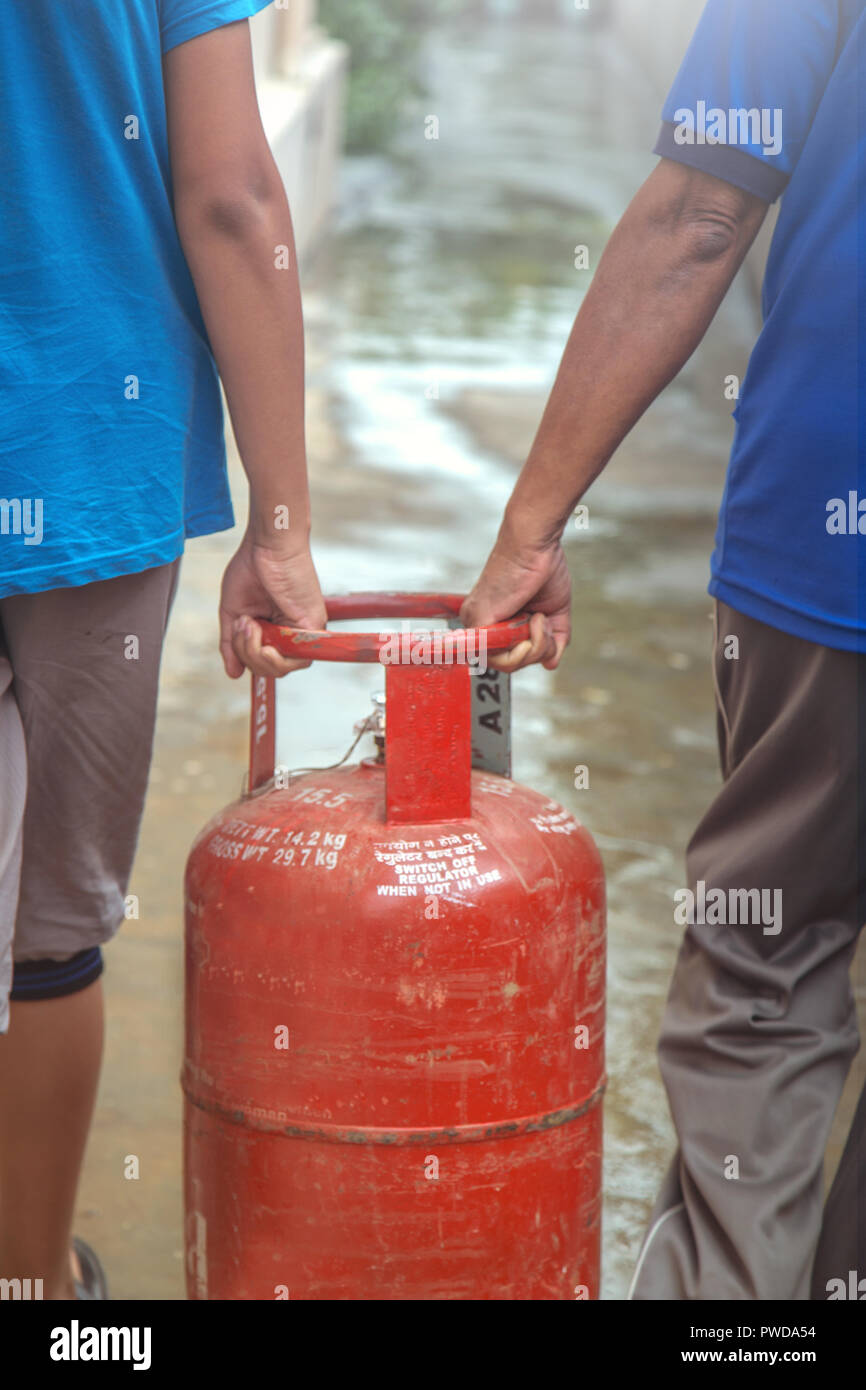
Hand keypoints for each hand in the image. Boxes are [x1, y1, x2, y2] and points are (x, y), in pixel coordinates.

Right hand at [219, 534, 326, 677]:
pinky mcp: (313, 628)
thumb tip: (233, 674)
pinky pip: (296, 660)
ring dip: (255, 653)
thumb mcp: (233, 612)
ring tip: (249, 624)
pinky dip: (272, 654)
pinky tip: (259, 631)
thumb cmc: (251, 568)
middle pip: (270, 669)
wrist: (267, 545)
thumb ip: (231, 644)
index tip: (238, 631)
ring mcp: (303, 633)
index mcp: (273, 629)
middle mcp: (290, 633)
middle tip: (242, 625)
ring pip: (281, 669)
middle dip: (247, 654)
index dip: (246, 656)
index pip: (262, 662)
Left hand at [459, 519, 570, 671]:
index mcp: (494, 622)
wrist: (535, 545)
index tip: (543, 624)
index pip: (510, 657)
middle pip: (510, 665)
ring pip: (508, 664)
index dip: (534, 651)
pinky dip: (529, 643)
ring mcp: (477, 626)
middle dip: (537, 651)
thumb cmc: (543, 569)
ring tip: (539, 618)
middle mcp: (481, 625)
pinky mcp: (479, 624)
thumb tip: (549, 665)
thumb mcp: (553, 613)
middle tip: (543, 622)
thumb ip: (552, 640)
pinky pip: (504, 657)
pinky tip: (534, 619)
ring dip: (536, 646)